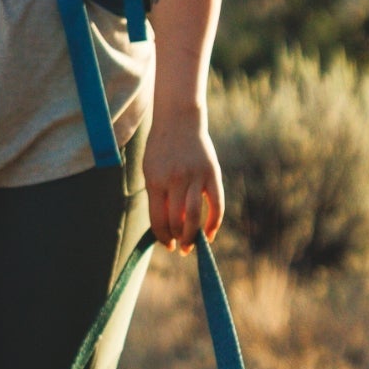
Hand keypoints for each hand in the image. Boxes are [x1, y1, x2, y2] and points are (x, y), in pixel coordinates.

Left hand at [144, 109, 224, 250]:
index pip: (159, 220)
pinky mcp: (212, 173)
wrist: (178, 120)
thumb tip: (171, 227)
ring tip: (192, 245)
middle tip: (181, 248)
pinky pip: (217, 204)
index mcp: (156, 181)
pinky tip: (210, 234)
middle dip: (179, 239)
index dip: (163, 237)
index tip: (168, 245)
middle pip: (177, 221)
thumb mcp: (151, 171)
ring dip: (193, 236)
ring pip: (195, 216)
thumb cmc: (161, 148)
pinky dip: (214, 222)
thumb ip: (159, 197)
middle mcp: (175, 180)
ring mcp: (195, 177)